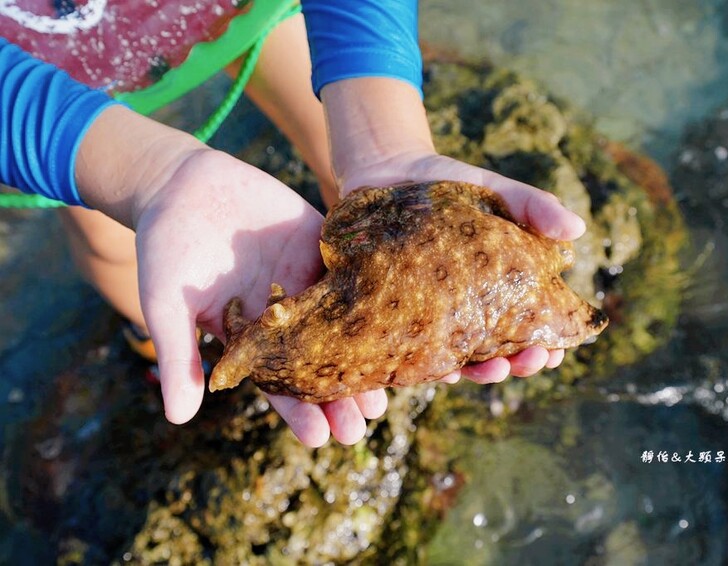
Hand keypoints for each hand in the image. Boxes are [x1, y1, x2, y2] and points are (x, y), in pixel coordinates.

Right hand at [76, 107, 385, 446]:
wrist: (180, 185)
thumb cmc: (164, 248)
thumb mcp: (166, 305)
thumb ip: (179, 355)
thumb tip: (179, 418)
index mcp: (250, 337)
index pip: (280, 383)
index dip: (299, 412)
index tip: (320, 439)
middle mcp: (284, 314)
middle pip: (319, 362)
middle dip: (340, 396)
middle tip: (361, 426)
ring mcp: (306, 279)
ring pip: (344, 324)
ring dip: (363, 355)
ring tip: (384, 389)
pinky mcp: (320, 243)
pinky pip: (351, 271)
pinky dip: (373, 294)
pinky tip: (396, 317)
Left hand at [321, 78, 586, 385]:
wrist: (387, 172)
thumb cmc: (450, 185)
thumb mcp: (498, 190)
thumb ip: (535, 206)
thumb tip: (578, 229)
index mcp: (502, 289)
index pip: (531, 329)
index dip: (546, 346)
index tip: (556, 351)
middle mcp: (471, 310)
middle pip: (501, 352)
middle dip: (518, 364)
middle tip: (526, 361)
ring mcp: (435, 316)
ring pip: (462, 360)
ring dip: (481, 372)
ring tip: (493, 369)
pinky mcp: (399, 315)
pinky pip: (415, 349)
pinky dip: (431, 364)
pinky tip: (442, 369)